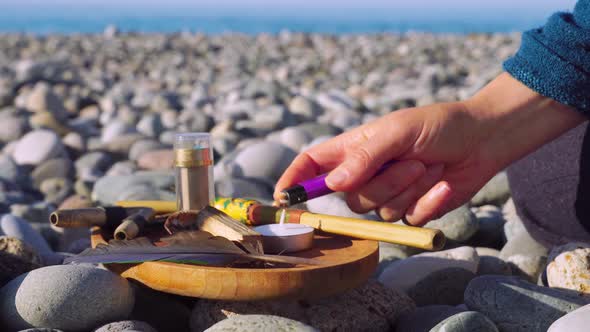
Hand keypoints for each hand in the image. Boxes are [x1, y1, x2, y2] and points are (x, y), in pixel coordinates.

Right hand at [275, 73, 583, 225]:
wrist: (483, 141)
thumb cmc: (438, 125)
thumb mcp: (398, 131)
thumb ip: (365, 157)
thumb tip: (333, 184)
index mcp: (354, 150)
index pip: (313, 166)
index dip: (295, 181)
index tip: (284, 197)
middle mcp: (366, 174)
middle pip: (350, 197)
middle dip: (383, 183)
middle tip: (411, 160)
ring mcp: (388, 194)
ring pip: (379, 211)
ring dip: (408, 189)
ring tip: (427, 166)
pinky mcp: (411, 210)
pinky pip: (407, 220)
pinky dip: (427, 201)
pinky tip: (441, 183)